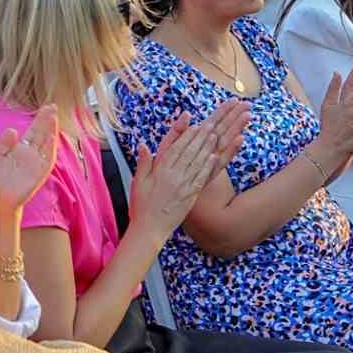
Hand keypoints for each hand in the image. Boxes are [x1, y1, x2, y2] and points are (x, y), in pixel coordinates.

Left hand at [0, 104, 58, 215]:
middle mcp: (27, 159)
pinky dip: (50, 147)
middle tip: (52, 105)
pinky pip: (46, 160)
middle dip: (46, 121)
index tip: (43, 106)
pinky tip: (52, 135)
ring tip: (54, 115)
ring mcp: (33, 166)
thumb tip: (11, 130)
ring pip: (44, 144)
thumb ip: (2, 145)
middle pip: (39, 136)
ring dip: (50, 130)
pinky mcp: (37, 175)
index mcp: (16, 153)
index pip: (30, 134)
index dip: (37, 121)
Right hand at [129, 102, 248, 239]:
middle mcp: (173, 175)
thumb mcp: (138, 182)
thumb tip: (143, 145)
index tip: (193, 122)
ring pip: (197, 161)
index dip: (185, 133)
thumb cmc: (141, 206)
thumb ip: (143, 163)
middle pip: (189, 151)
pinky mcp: (191, 196)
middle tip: (210, 122)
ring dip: (206, 146)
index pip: (175, 147)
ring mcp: (183, 185)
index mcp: (160, 170)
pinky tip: (214, 156)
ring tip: (215, 134)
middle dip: (200, 135)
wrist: (149, 230)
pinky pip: (201, 178)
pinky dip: (208, 166)